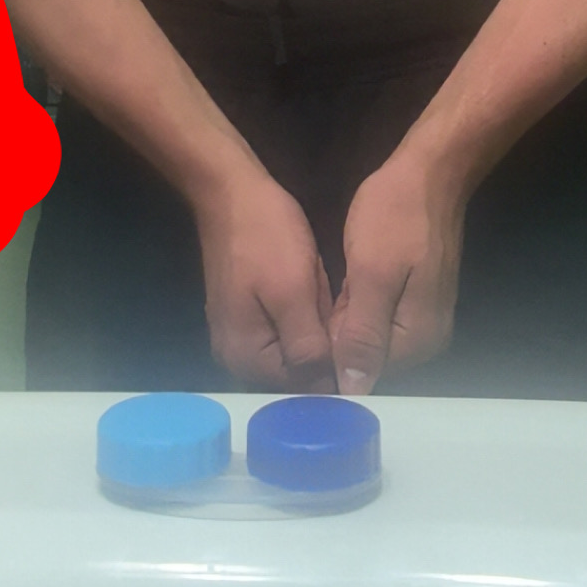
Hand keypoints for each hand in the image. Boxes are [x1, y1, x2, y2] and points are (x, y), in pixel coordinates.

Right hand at [194, 168, 336, 391]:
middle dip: (323, 343)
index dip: (334, 368)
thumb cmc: (265, 237)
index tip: (356, 341)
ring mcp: (239, 335)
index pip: (303, 389)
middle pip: (298, 371)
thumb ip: (308, 347)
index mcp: (247, 359)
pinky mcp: (245, 315)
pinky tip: (311, 286)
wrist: (231, 192)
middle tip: (332, 303)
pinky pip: (285, 328)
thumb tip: (329, 394)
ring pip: (295, 348)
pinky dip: (303, 313)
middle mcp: (237, 358)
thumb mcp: (294, 292)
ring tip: (321, 292)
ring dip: (315, 326)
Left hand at [330, 151, 466, 395]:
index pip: (364, 374)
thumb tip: (354, 390)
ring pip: (370, 335)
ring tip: (330, 291)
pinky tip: (344, 284)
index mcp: (417, 340)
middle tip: (320, 301)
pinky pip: (379, 316)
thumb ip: (364, 334)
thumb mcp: (372, 273)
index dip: (331, 356)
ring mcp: (423, 317)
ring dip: (346, 319)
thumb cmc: (397, 216)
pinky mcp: (416, 297)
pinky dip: (358, 304)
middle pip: (368, 356)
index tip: (308, 332)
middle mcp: (426, 340)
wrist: (430, 172)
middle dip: (339, 336)